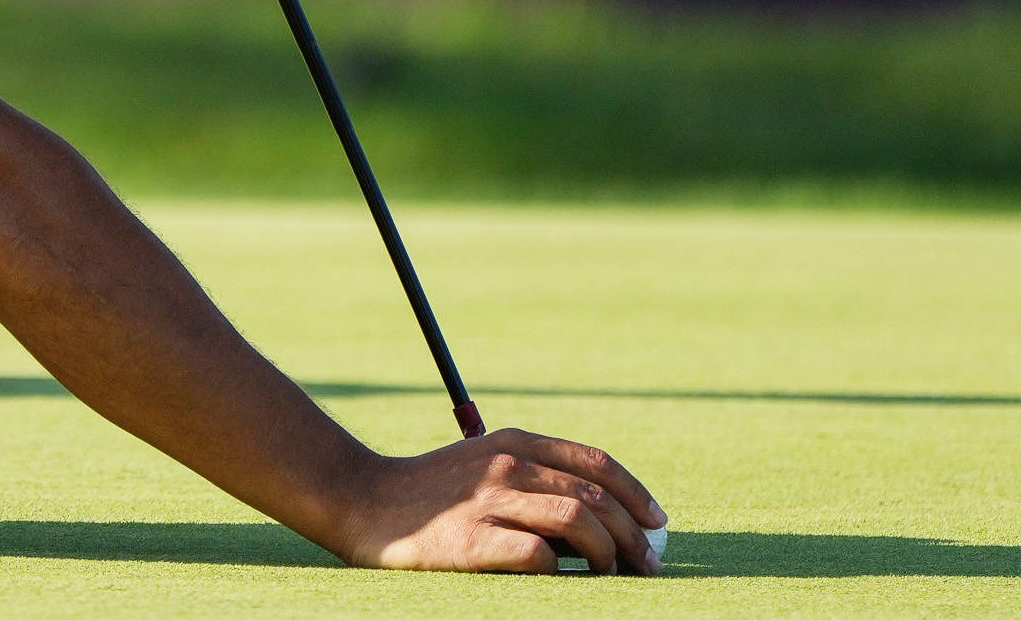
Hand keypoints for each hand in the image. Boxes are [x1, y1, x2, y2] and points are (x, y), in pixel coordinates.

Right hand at [341, 428, 666, 574]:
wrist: (362, 501)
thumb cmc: (429, 491)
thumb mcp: (481, 464)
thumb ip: (530, 476)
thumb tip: (596, 517)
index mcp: (514, 442)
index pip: (595, 462)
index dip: (635, 492)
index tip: (658, 521)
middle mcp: (507, 465)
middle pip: (595, 496)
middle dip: (633, 534)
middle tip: (649, 562)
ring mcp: (489, 502)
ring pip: (577, 522)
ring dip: (608, 553)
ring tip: (614, 575)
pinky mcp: (471, 541)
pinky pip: (537, 556)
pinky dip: (560, 568)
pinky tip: (562, 578)